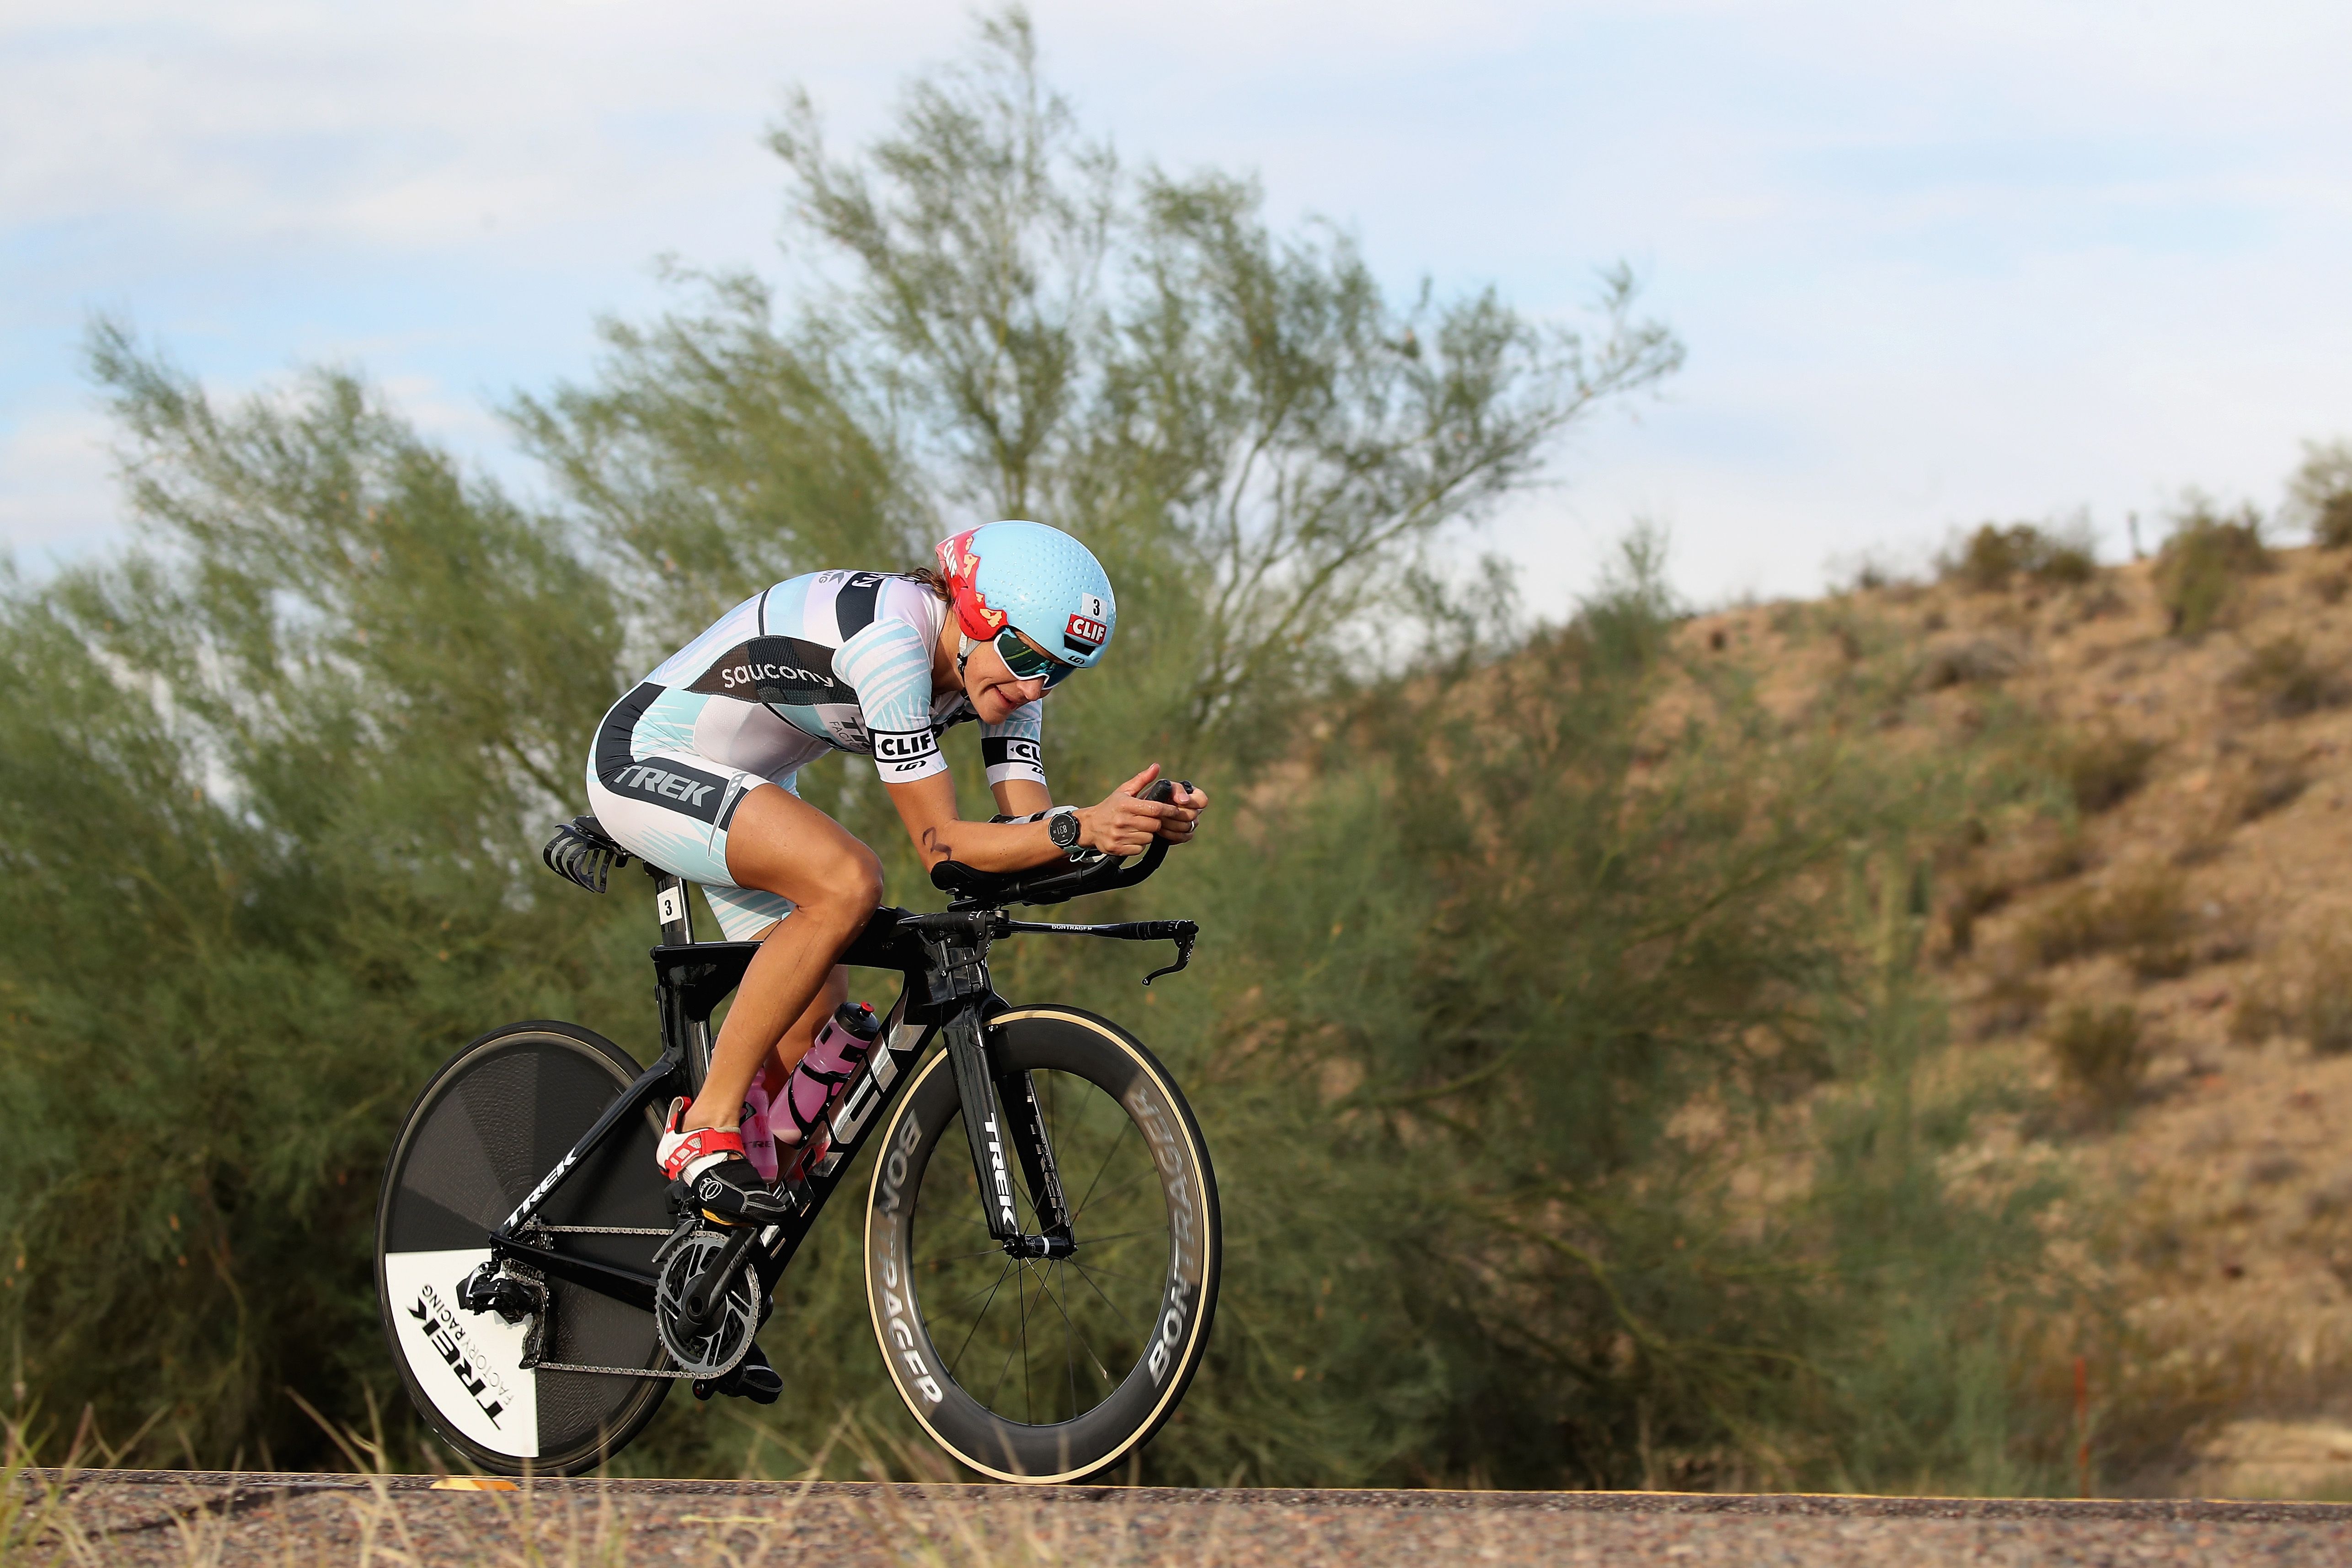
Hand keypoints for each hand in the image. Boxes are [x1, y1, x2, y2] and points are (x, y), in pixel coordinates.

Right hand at [1079, 764, 1207, 855]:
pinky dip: (1139, 844)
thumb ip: (1142, 779)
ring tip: (1139, 828)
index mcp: (1126, 805)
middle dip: (1157, 822)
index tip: (1176, 810)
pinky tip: (1132, 837)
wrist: (1089, 826)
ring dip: (1148, 834)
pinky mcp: (1117, 848)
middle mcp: (1122, 820)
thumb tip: (1157, 766)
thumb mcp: (1124, 791)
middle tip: (1151, 819)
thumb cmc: (1112, 806)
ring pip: (1148, 838)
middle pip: (1154, 825)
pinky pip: (1139, 849)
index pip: (1155, 809)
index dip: (1169, 810)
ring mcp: (1118, 836)